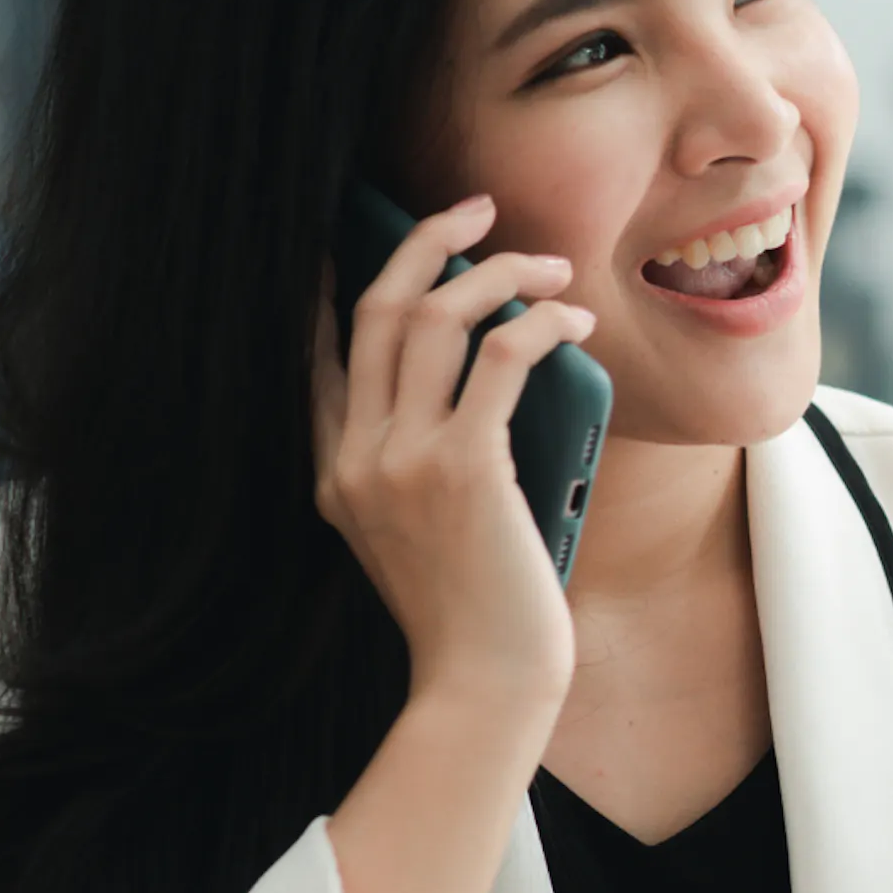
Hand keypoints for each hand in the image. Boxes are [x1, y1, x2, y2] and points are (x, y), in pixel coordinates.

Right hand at [308, 193, 596, 705]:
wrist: (485, 684)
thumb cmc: (477, 612)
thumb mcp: (427, 529)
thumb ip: (428, 458)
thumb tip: (490, 371)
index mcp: (335, 473)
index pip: (317, 353)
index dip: (341, 284)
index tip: (365, 236)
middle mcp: (355, 458)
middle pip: (375, 310)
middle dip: (424, 242)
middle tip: (474, 207)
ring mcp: (401, 462)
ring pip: (432, 318)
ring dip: (497, 272)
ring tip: (550, 263)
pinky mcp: (463, 469)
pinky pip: (499, 357)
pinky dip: (541, 321)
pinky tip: (576, 320)